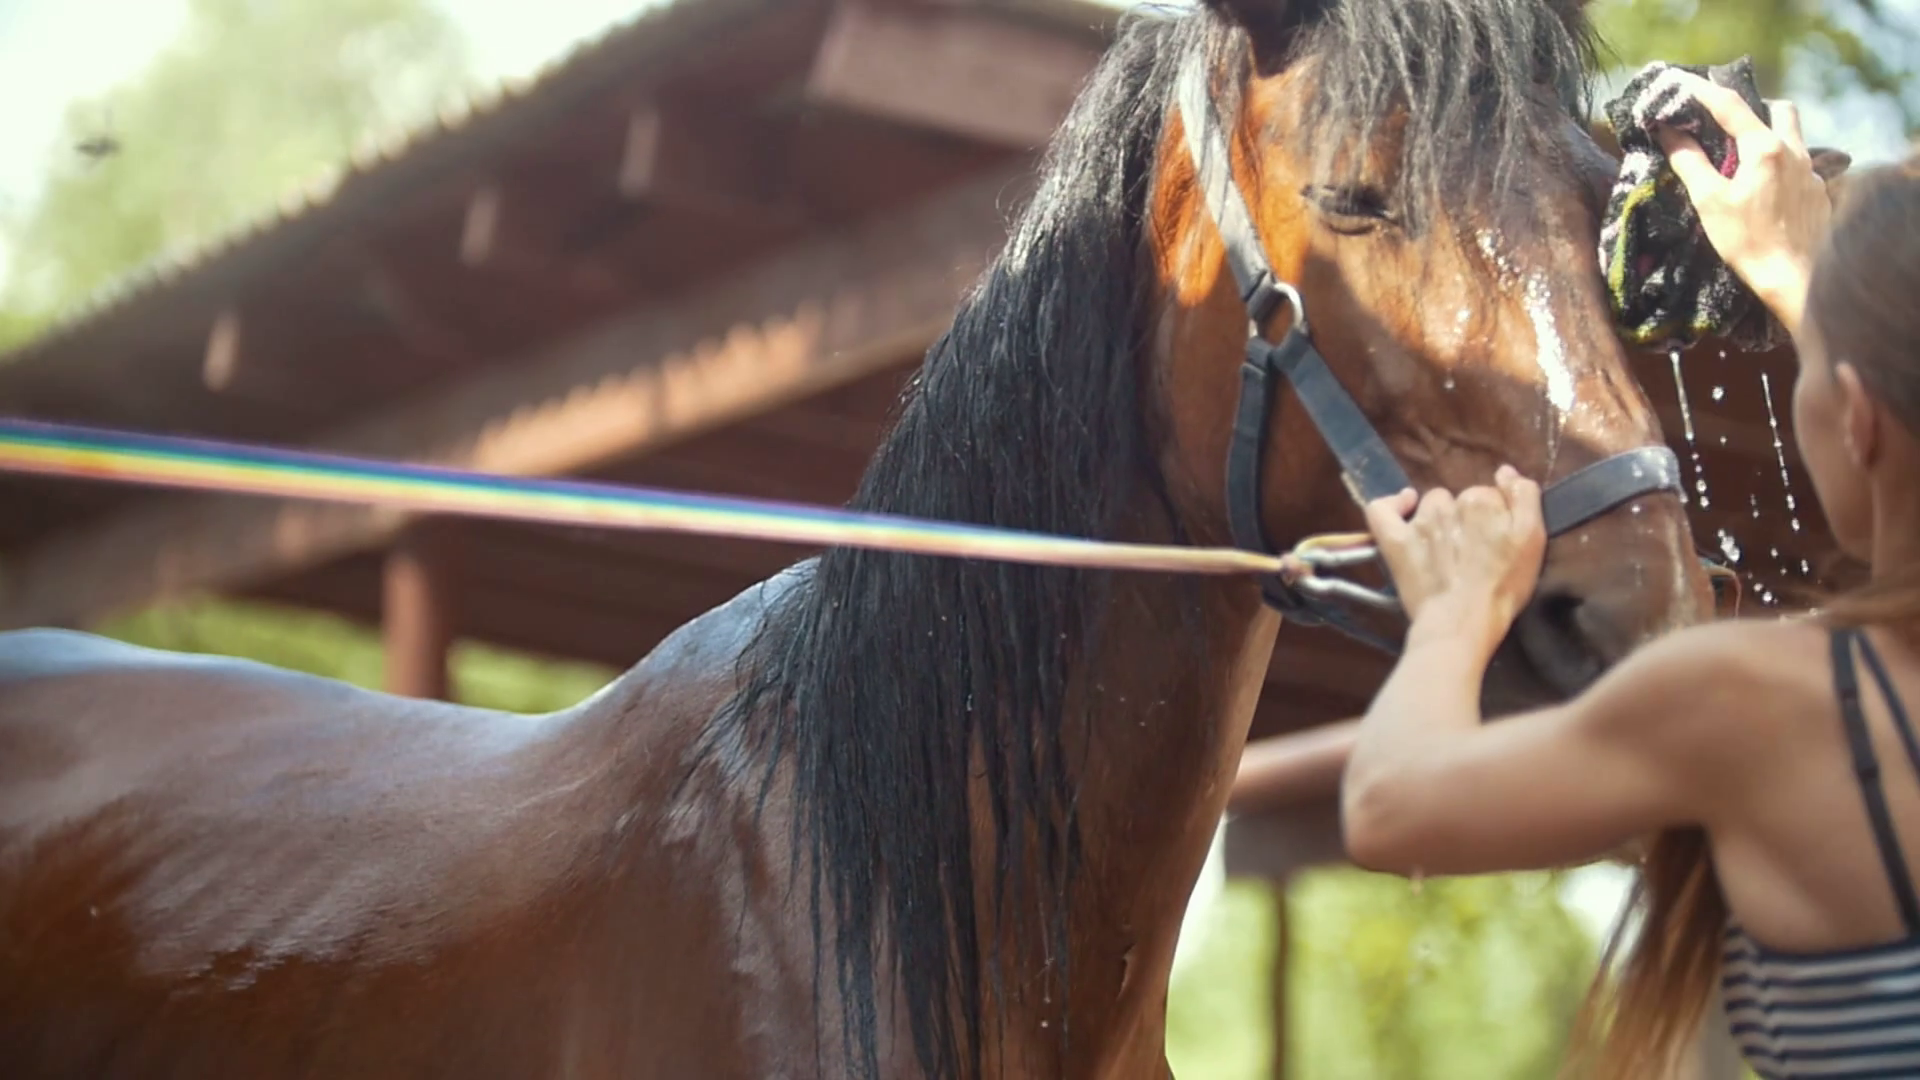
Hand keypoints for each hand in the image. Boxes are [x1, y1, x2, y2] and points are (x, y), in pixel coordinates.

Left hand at [1363, 466, 1546, 650]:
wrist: (1463, 620)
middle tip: (1474, 552)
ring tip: (1446, 547)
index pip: (1491, 496)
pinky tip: (1405, 506)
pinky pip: (1382, 510)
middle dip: (1468, 520)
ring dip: (1438, 518)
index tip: (1497, 541)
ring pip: (1431, 504)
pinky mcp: (1396, 541)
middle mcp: (1449, 504)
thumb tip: (1505, 470)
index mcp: (1483, 500)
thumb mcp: (1533, 539)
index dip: (1496, 518)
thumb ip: (1524, 496)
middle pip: (1461, 500)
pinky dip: (1393, 504)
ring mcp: (1419, 521)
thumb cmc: (1504, 585)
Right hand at [1653, 71, 1831, 336]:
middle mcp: (1794, 151)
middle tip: (1728, 120)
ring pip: (1794, 136)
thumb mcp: (1709, 201)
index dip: (1703, 91)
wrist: (1795, 276)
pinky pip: (1799, 164)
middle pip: (1779, 109)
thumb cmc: (1747, 240)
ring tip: (1745, 154)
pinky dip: (1780, 164)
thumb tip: (1669, 132)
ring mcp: (1811, 171)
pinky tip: (1765, 187)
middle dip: (1755, 107)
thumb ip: (1690, 162)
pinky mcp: (1818, 191)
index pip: (1731, 105)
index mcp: (1764, 148)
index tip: (1681, 82)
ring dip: (1770, 134)